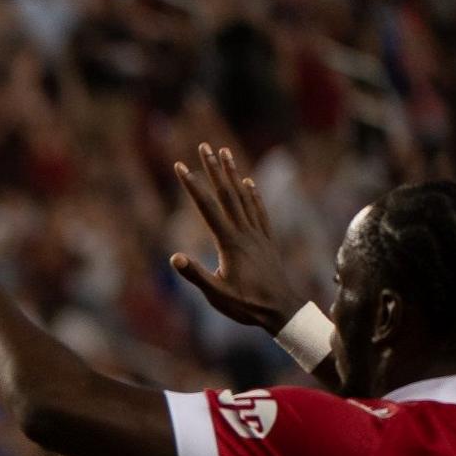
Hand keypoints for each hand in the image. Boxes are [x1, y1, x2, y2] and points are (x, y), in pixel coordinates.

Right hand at [170, 144, 305, 332]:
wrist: (281, 309)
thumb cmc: (246, 304)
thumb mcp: (216, 294)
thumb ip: (196, 275)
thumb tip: (174, 257)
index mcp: (229, 242)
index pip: (207, 207)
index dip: (193, 185)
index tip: (180, 166)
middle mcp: (244, 232)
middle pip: (226, 193)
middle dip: (213, 169)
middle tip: (204, 146)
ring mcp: (257, 234)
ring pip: (243, 197)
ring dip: (232, 173)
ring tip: (225, 153)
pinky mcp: (266, 239)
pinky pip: (258, 210)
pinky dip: (252, 193)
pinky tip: (248, 182)